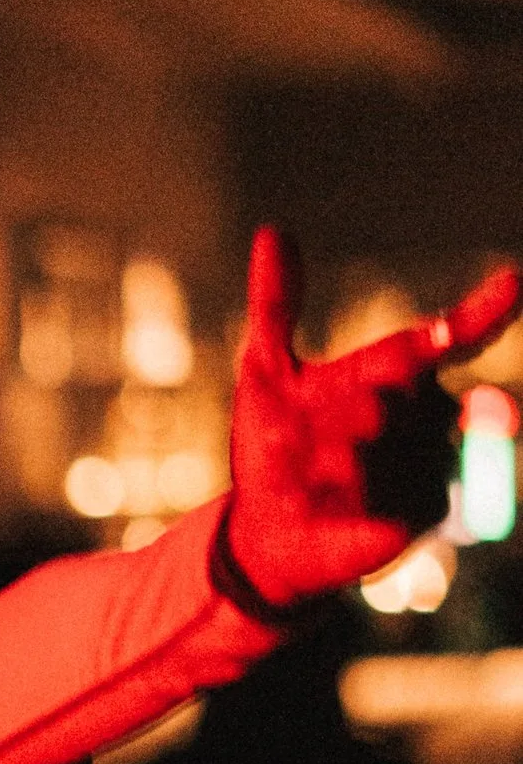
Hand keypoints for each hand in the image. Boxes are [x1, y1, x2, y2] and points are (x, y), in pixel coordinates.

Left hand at [225, 228, 522, 605]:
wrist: (272, 531)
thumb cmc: (273, 447)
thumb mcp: (265, 373)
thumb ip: (277, 306)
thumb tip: (273, 232)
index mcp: (398, 374)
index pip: (444, 337)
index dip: (480, 312)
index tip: (515, 283)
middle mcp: (425, 413)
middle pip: (387, 400)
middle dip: (330, 422)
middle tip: (297, 445)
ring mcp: (431, 462)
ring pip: (383, 453)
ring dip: (330, 469)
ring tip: (308, 483)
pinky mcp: (425, 514)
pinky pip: (395, 501)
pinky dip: (350, 508)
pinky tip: (331, 514)